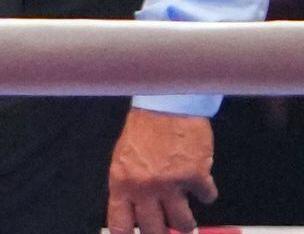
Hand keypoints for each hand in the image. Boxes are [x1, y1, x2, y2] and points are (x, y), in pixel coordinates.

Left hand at [107, 108, 217, 233]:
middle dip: (163, 233)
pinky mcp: (196, 176)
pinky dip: (206, 193)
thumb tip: (137, 215)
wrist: (167, 105)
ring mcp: (171, 184)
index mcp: (122, 182)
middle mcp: (145, 187)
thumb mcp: (124, 159)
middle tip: (169, 230)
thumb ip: (129, 187)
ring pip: (183, 224)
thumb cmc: (144, 130)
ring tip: (186, 218)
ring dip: (186, 223)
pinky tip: (201, 184)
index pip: (120, 223)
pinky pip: (207, 198)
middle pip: (155, 230)